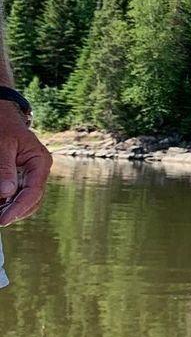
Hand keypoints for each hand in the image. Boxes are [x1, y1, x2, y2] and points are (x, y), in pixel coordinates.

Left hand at [0, 104, 51, 226]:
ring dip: (10, 208)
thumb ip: (5, 168)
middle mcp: (38, 171)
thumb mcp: (2, 145)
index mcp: (40, 162)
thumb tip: (6, 193)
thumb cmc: (3, 127)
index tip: (3, 220)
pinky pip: (16, 194)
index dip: (18, 208)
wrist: (2, 117)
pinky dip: (6, 202)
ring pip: (25, 200)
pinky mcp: (20, 177)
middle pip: (32, 200)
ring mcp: (30, 175)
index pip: (33, 192)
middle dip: (15, 212)